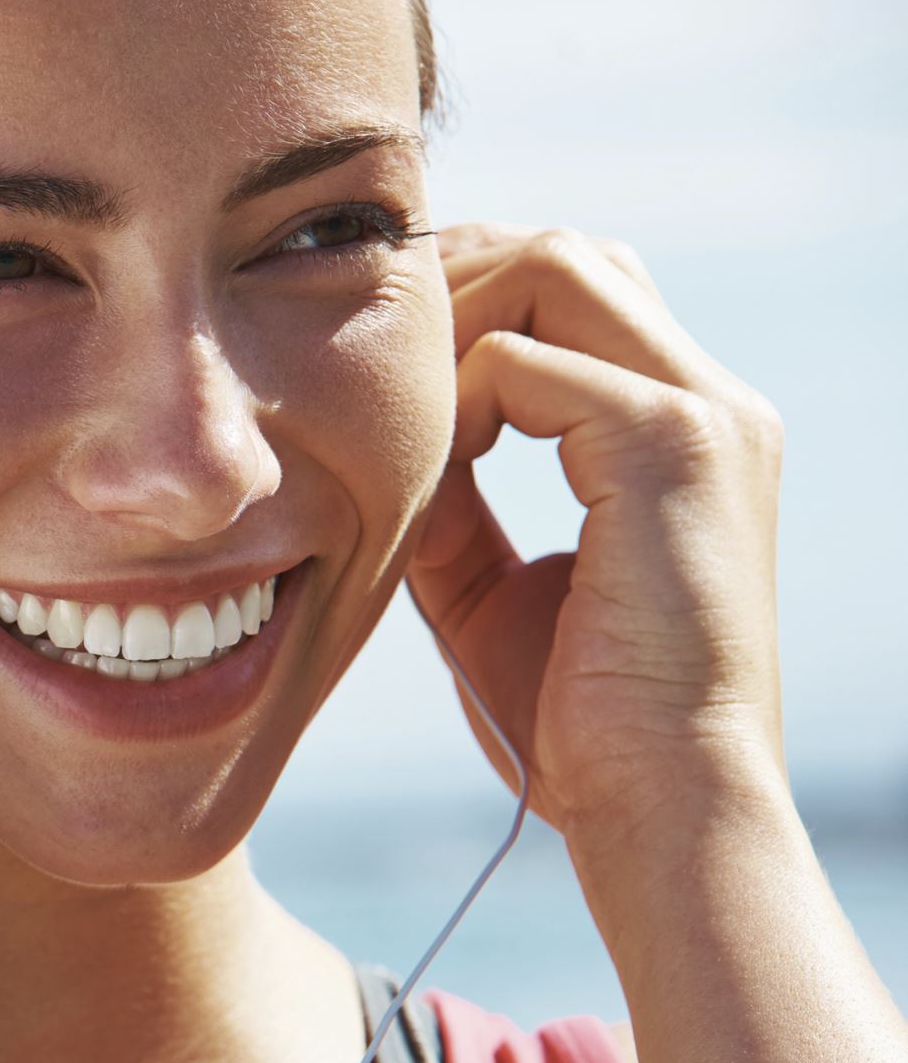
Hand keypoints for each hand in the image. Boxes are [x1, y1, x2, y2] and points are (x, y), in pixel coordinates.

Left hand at [402, 224, 789, 844]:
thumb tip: (379, 449)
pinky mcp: (670, 447)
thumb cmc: (577, 724)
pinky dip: (453, 397)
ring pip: (556, 268)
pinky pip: (527, 360)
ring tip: (385, 409)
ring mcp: (703, 416)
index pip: (578, 296)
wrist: (657, 808)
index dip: (468, 312)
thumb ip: (449, 506)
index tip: (373, 376)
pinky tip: (418, 471)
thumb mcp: (486, 590)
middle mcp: (712, 405)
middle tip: (350, 356)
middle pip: (569, 255)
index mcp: (683, 433)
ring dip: (448, 322)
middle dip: (450, 283)